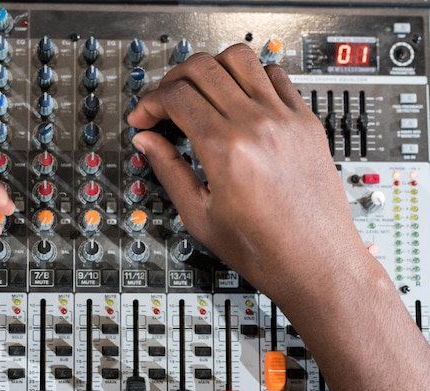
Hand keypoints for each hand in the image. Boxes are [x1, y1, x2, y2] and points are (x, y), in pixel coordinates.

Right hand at [128, 44, 370, 301]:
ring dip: (210, 67)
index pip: (176, 96)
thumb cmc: (264, 249)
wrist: (316, 262)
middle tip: (164, 103)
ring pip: (240, 58)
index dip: (150, 102)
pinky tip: (239, 98)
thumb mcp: (200, 216)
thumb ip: (169, 170)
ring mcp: (286, 118)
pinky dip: (250, 75)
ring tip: (200, 91)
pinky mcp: (306, 121)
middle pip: (202, 67)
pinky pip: (276, 74)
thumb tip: (147, 141)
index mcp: (226, 150)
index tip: (144, 118)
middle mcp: (257, 125)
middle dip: (171, 80)